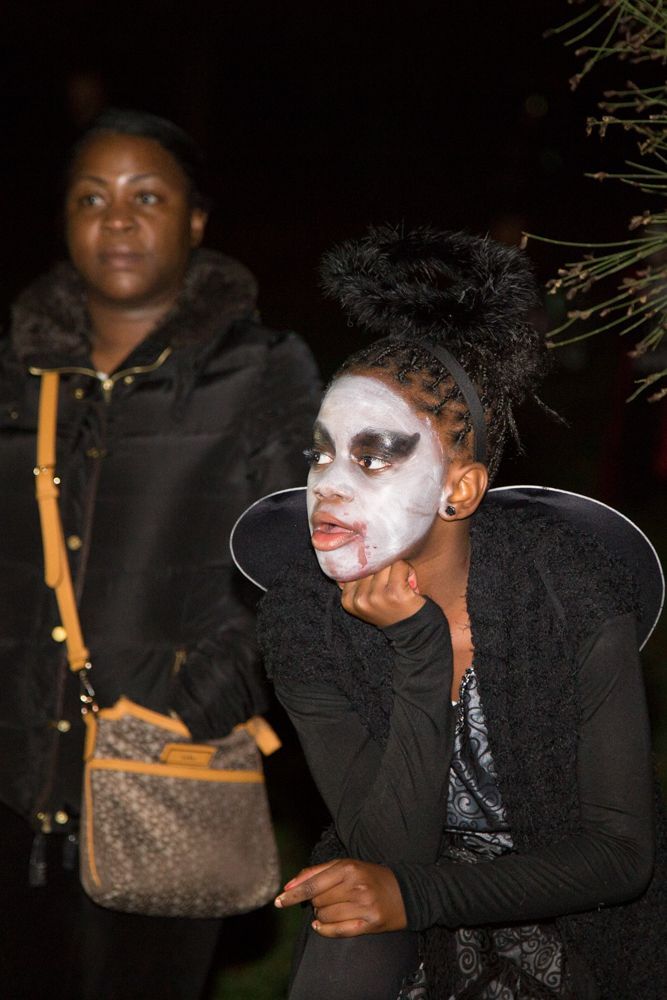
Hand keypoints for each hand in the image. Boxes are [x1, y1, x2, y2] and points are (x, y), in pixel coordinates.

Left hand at [274, 859, 406, 937]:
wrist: (406, 892)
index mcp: (348, 867)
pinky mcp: (369, 924)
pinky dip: (324, 930)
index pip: (312, 884)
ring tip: (334, 908)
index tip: (278, 901)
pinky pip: (337, 931)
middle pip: (317, 901)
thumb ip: (316, 872)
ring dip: (321, 915)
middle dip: (315, 902)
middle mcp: (355, 886)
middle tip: (328, 897)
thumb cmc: (371, 876)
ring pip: (324, 917)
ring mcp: (363, 906)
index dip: (293, 894)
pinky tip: (322, 925)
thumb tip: (289, 886)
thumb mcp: (346, 865)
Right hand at [339, 561, 424, 628]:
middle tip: (392, 583)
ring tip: (401, 583)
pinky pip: (399, 565)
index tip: (379, 583)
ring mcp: (376, 596)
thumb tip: (349, 556)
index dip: (369, 570)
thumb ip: (354, 583)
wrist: (413, 629)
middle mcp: (359, 599)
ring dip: (396, 568)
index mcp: (348, 600)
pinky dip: (407, 570)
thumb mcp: (365, 600)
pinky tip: (409, 583)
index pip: (354, 568)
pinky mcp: (394, 592)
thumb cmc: (390, 609)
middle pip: (369, 565)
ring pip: (385, 563)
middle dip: (383, 569)